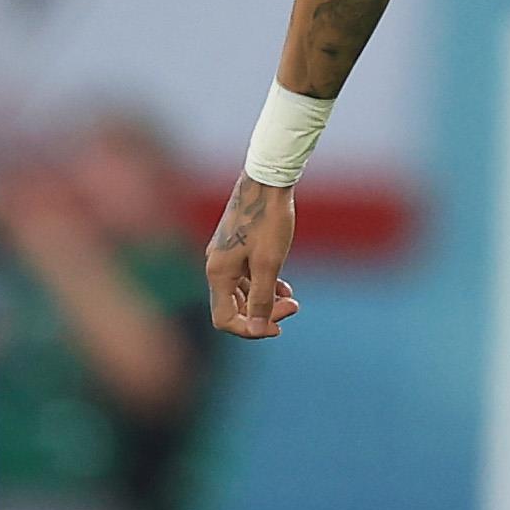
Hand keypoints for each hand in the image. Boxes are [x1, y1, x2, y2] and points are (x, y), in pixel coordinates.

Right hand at [203, 175, 300, 338]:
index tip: (279, 326)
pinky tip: (284, 287)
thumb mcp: (269, 263)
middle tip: (293, 307)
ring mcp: (225, 257)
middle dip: (262, 314)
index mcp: (218, 273)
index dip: (251, 330)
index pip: (225, 319)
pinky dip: (264, 285)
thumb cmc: (269, 219)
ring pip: (241, 293)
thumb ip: (262, 299)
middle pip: (233, 308)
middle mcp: (215, 266)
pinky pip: (245, 277)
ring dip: (266, 301)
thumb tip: (259, 328)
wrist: (267, 180)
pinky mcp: (235, 247)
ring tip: (292, 299)